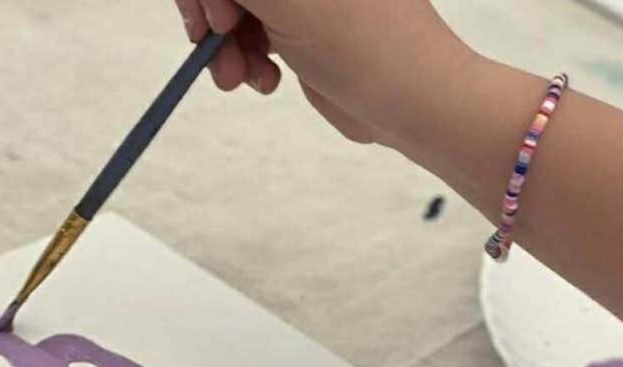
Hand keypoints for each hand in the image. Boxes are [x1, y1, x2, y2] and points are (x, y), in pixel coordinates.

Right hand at [172, 0, 473, 145]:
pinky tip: (264, 80)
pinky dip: (244, 57)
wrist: (413, 102)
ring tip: (239, 77)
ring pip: (231, 4)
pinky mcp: (303, 26)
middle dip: (208, 9)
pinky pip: (250, 31)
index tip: (215, 16)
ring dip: (223, 42)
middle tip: (212, 42)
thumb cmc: (359, 40)